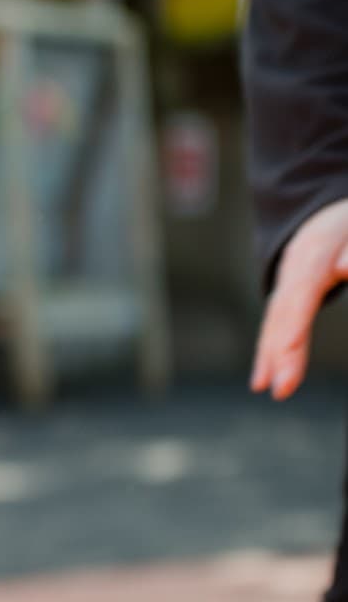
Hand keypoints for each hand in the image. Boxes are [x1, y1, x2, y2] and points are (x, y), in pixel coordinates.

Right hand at [252, 197, 347, 400]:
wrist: (331, 213)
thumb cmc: (347, 224)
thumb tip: (347, 267)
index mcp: (314, 253)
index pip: (300, 295)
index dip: (292, 327)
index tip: (288, 355)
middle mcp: (293, 270)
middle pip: (282, 314)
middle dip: (279, 351)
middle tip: (281, 388)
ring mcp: (286, 282)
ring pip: (274, 321)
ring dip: (268, 356)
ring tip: (263, 386)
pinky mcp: (287, 295)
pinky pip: (275, 324)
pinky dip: (267, 350)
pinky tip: (263, 376)